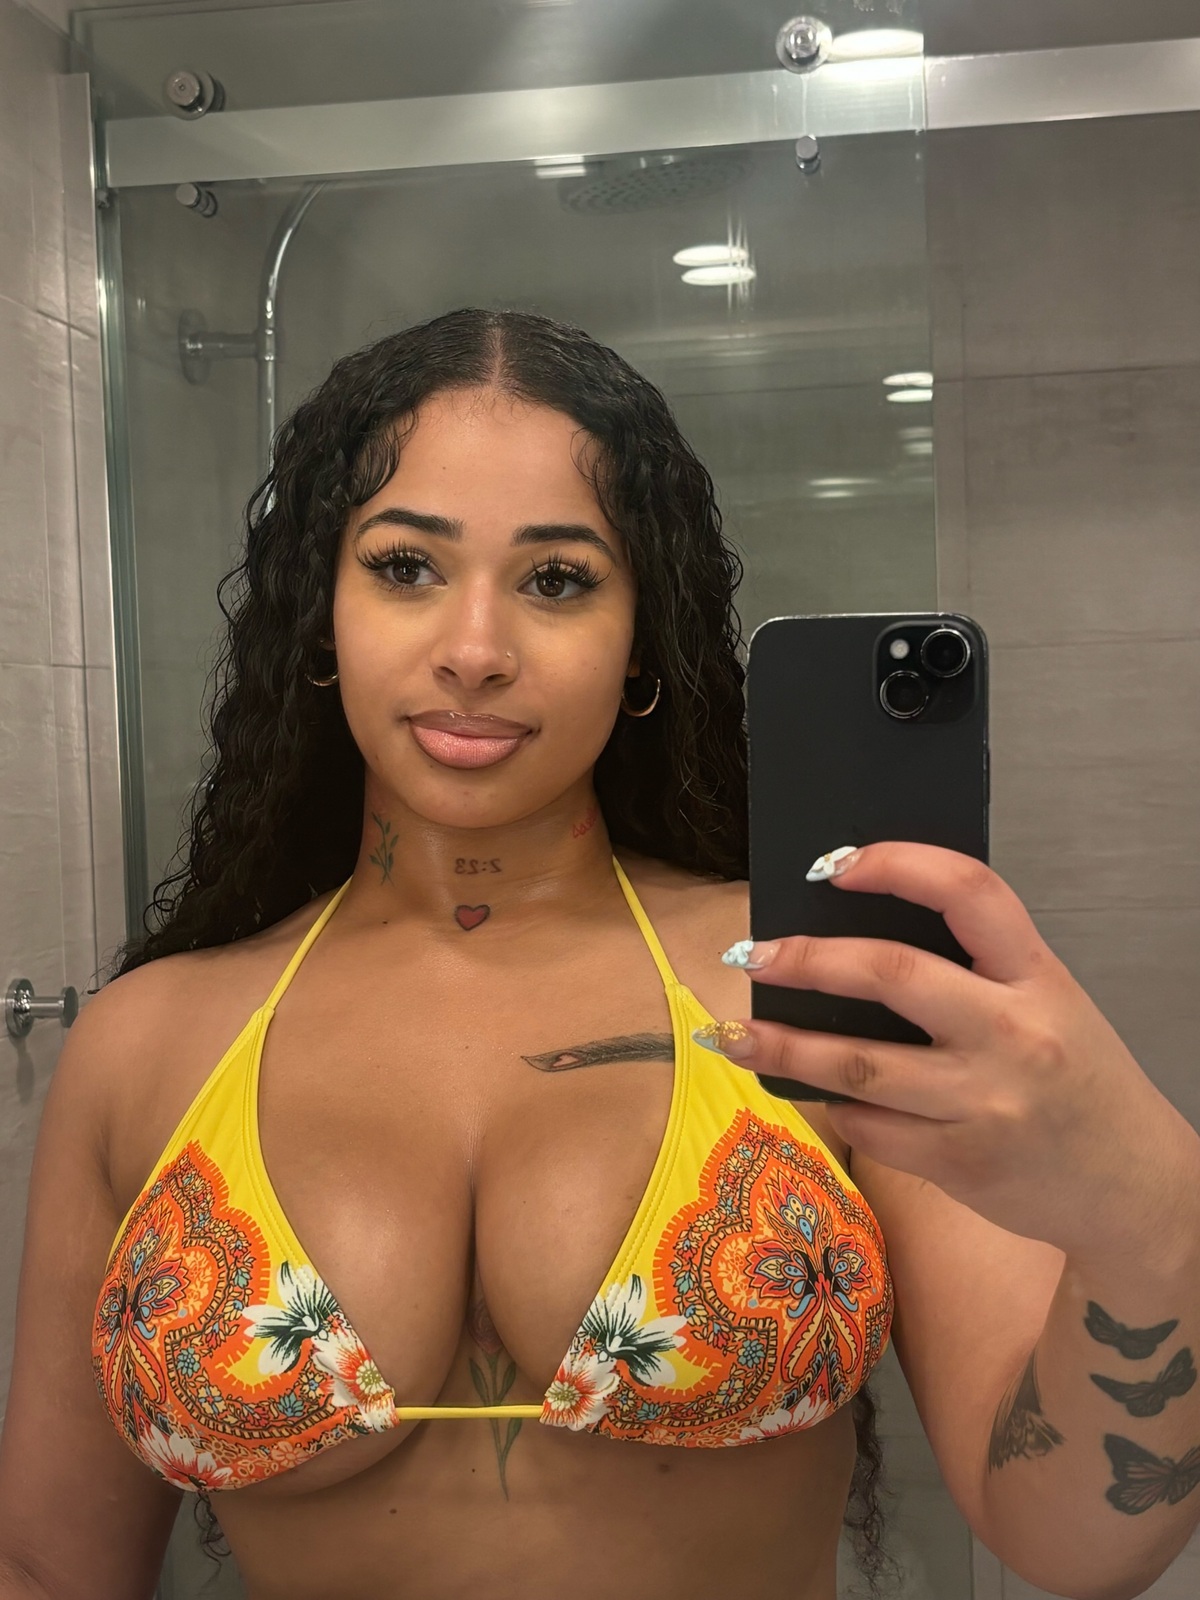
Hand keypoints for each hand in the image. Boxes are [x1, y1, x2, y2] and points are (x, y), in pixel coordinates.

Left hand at [704, 842, 1191, 1260]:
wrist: (1134, 1187)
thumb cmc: (1077, 1082)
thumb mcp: (1050, 1004)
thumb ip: (977, 973)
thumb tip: (856, 936)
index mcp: (1039, 977)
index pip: (970, 893)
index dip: (898, 864)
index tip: (833, 864)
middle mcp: (1014, 1034)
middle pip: (892, 975)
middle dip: (807, 960)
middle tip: (752, 955)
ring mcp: (985, 1103)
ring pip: (859, 1065)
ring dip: (783, 1046)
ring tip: (732, 1035)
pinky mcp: (961, 1163)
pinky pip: (871, 1128)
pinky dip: (835, 1109)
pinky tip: (815, 1095)